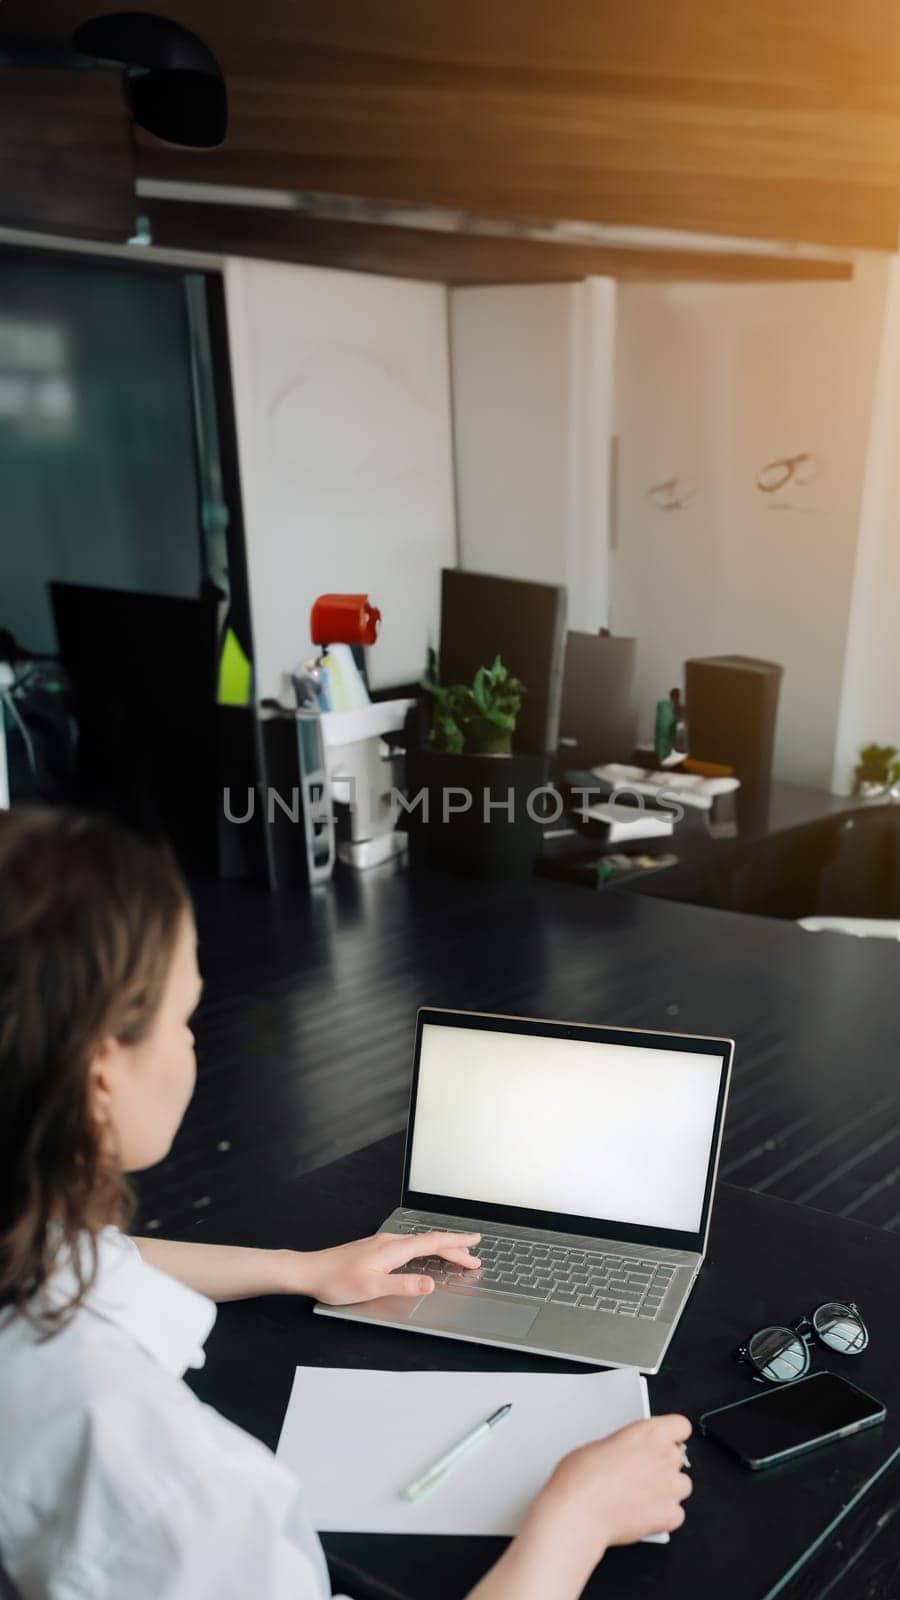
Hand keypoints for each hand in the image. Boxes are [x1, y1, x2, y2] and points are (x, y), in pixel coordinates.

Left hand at [294, 1229, 481, 1305]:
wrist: (310, 1271)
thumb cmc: (337, 1280)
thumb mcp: (372, 1288)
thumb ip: (403, 1285)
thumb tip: (430, 1284)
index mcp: (393, 1249)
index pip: (433, 1242)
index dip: (456, 1243)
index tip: (474, 1243)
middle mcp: (390, 1242)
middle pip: (430, 1241)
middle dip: (454, 1248)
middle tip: (474, 1256)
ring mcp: (382, 1244)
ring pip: (419, 1243)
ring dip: (441, 1249)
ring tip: (456, 1256)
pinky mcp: (375, 1249)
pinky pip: (409, 1245)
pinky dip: (425, 1250)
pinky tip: (424, 1256)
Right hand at [527, 1414, 691, 1564]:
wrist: (577, 1512)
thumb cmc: (580, 1477)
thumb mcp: (601, 1444)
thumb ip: (627, 1446)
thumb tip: (629, 1455)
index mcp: (650, 1432)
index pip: (681, 1426)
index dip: (673, 1435)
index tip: (666, 1441)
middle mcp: (665, 1457)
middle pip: (679, 1458)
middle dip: (664, 1465)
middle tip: (642, 1474)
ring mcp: (670, 1487)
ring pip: (683, 1486)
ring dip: (668, 1491)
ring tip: (644, 1496)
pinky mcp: (669, 1515)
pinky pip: (677, 1514)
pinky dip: (664, 1517)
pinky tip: (643, 1515)